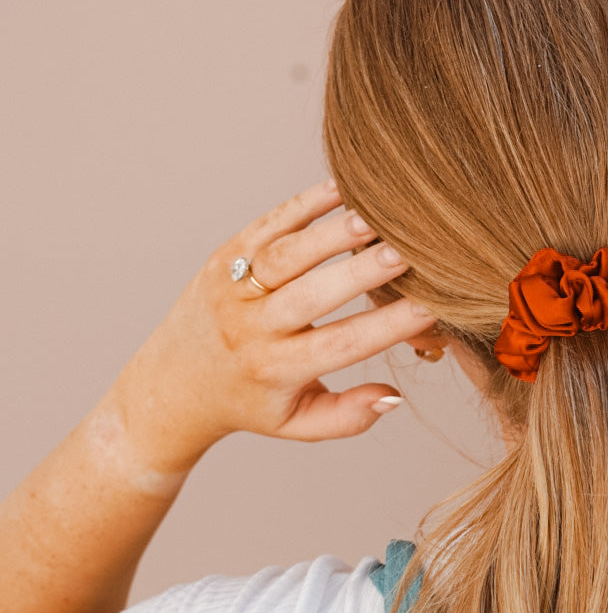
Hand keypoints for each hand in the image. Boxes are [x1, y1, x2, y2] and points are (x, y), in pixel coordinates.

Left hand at [103, 177, 437, 475]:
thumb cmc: (250, 402)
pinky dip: (304, 204)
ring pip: (288, 254)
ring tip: (379, 216)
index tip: (430, 308)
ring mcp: (234, 288)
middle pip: (313, 295)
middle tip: (408, 253)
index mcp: (277, 370)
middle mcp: (253, 328)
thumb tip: (396, 396)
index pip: (341, 345)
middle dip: (362, 272)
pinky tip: (343, 188)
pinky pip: (267, 225)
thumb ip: (349, 417)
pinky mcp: (224, 257)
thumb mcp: (298, 424)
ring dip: (333, 233)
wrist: (173, 383)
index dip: (388, 326)